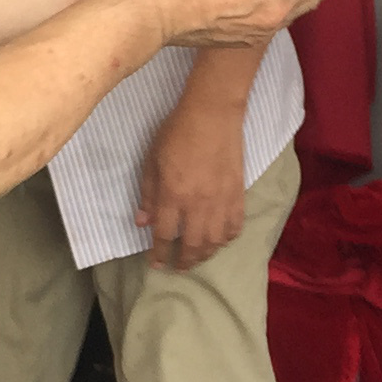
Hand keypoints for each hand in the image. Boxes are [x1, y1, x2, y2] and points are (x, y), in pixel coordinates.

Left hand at [137, 92, 249, 269]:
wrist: (212, 114)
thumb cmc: (176, 132)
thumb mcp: (152, 161)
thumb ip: (149, 194)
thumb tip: (143, 223)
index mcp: (173, 195)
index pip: (164, 235)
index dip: (159, 254)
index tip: (156, 264)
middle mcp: (198, 204)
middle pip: (192, 245)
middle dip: (184, 261)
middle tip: (178, 267)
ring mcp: (221, 201)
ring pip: (216, 241)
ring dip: (206, 254)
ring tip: (198, 257)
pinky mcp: (238, 194)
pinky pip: (236, 226)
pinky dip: (228, 238)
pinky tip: (221, 239)